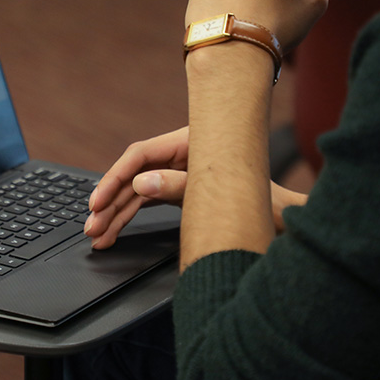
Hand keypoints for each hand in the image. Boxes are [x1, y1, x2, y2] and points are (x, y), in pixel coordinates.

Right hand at [84, 125, 307, 247]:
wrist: (288, 213)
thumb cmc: (265, 197)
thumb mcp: (225, 192)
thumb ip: (181, 187)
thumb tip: (142, 185)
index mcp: (190, 142)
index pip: (140, 155)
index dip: (115, 177)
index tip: (98, 201)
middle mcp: (180, 155)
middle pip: (134, 176)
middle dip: (109, 203)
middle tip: (91, 228)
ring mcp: (178, 173)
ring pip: (136, 192)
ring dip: (115, 215)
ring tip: (97, 237)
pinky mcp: (178, 191)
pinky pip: (145, 202)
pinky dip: (129, 219)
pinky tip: (114, 232)